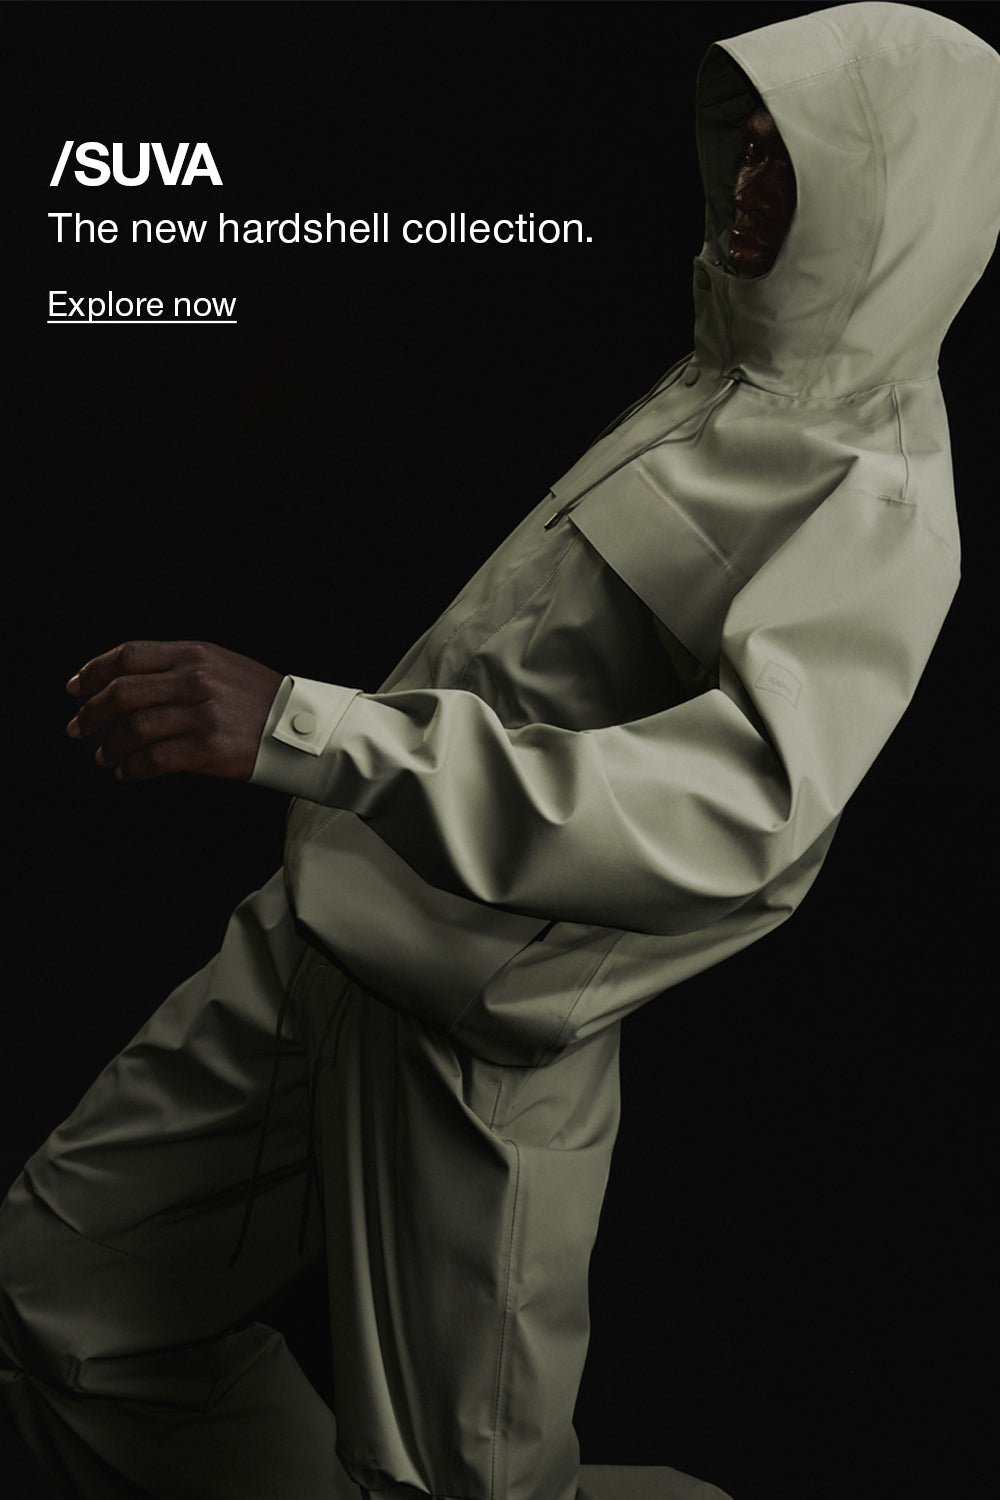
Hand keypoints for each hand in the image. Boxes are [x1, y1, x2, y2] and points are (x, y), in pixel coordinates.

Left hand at [66, 640, 283, 781]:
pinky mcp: (207, 749)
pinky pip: (153, 760)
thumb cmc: (260, 699)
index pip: (129, 655)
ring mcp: (201, 715)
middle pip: (123, 692)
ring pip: (133, 728)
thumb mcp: (222, 666)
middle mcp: (194, 680)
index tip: (75, 686)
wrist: (299, 727)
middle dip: (92, 712)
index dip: (94, 670)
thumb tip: (127, 682)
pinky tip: (126, 772)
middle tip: (78, 727)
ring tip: (103, 755)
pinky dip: (132, 768)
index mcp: (195, 654)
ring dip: (110, 745)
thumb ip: (179, 668)